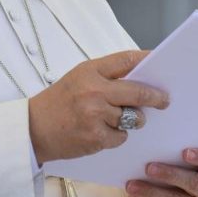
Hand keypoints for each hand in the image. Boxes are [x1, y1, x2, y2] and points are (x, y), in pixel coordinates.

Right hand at [27, 50, 169, 163]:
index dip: (147, 59)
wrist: (33, 129)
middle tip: (164, 100)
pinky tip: (102, 132)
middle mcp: (94, 91)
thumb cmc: (58, 103)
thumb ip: (106, 76)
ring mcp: (95, 115)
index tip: (161, 61)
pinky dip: (117, 136)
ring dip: (132, 120)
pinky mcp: (96, 137)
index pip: (126, 60)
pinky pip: (122, 136)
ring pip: (132, 117)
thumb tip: (140, 78)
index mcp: (89, 71)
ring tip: (119, 119)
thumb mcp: (78, 79)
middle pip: (138, 92)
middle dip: (155, 97)